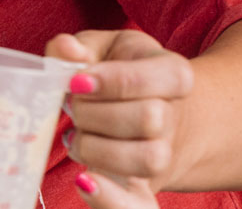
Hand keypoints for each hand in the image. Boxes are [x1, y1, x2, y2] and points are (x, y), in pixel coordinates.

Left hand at [45, 30, 193, 207]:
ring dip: (96, 147)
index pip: (157, 78)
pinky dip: (111, 199)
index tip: (76, 82)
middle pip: (149, 118)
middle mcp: (175, 116)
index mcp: (172, 73)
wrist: (146, 113)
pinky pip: (140, 206)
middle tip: (73, 106)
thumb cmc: (116, 75)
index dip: (113, 81)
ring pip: (145, 159)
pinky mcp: (143, 187)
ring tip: (77, 135)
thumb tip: (66, 50)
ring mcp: (163, 154)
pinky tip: (83, 181)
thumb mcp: (103, 49)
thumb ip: (81, 47)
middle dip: (96, 113)